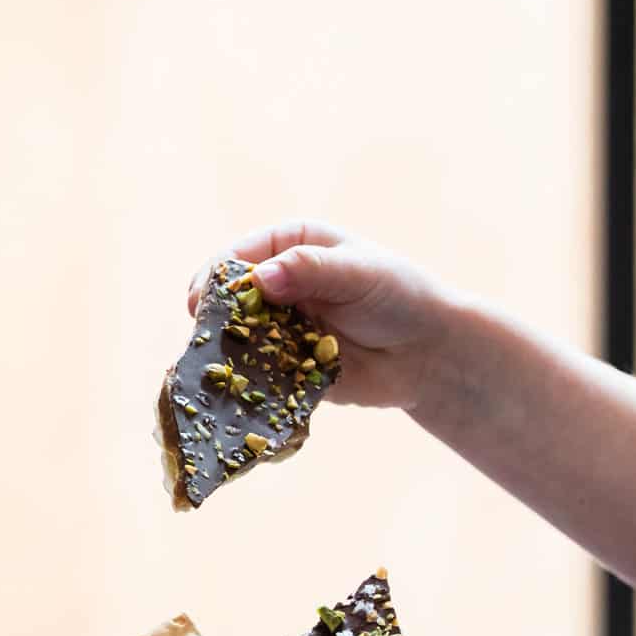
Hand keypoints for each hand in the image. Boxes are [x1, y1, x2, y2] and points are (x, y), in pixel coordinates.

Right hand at [186, 220, 459, 414]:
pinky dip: (246, 381)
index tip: (204, 298)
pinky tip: (239, 390)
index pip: (240, 255)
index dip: (217, 276)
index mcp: (292, 245)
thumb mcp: (360, 272)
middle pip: (228, 297)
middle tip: (204, 334)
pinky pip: (256, 373)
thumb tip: (261, 277)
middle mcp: (278, 283)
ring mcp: (278, 325)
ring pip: (235, 336)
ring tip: (215, 365)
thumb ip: (311, 271)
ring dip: (225, 352)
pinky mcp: (285, 366)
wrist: (431, 352)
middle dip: (213, 316)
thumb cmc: (401, 297)